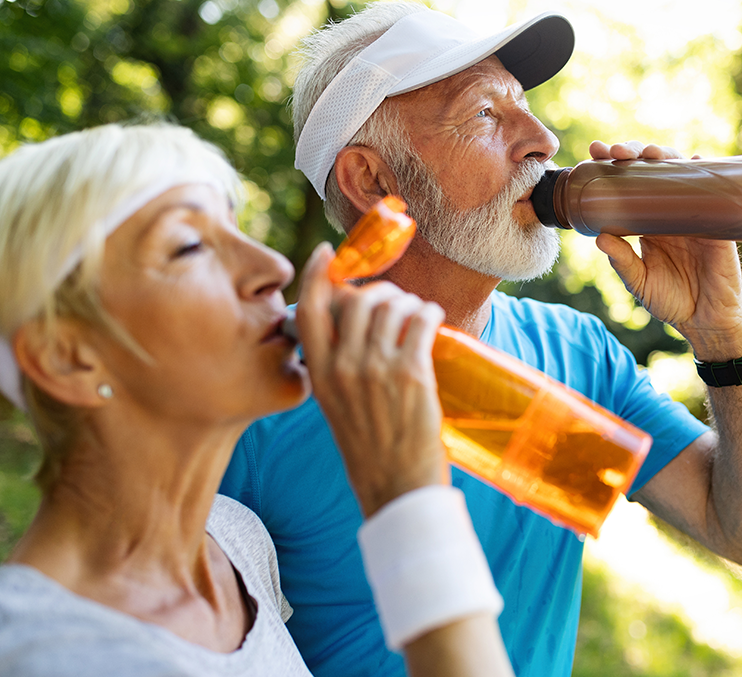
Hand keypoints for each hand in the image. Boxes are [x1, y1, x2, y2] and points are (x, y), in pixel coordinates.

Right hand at [297, 243, 448, 515]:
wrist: (396, 489)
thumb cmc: (371, 450)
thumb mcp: (338, 406)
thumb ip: (339, 369)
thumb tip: (356, 329)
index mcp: (320, 375)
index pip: (309, 310)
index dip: (316, 275)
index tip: (328, 253)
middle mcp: (343, 368)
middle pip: (357, 300)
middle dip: (380, 291)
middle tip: (395, 300)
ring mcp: (376, 369)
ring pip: (392, 306)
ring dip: (409, 302)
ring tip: (418, 314)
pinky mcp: (411, 374)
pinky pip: (420, 321)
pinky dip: (429, 312)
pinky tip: (432, 318)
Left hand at [587, 140, 741, 359]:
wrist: (706, 321)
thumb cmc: (673, 301)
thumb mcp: (640, 281)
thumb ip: (622, 261)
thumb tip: (600, 238)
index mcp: (649, 222)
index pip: (628, 185)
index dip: (613, 166)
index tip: (595, 153)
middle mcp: (670, 211)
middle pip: (652, 170)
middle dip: (633, 153)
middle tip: (615, 152)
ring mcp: (694, 213)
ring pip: (679, 172)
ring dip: (664, 155)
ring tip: (648, 153)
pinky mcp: (716, 222)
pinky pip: (712, 192)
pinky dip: (704, 172)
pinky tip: (694, 159)